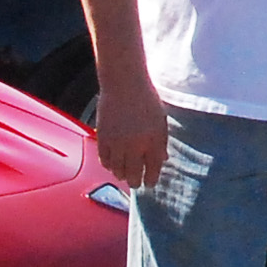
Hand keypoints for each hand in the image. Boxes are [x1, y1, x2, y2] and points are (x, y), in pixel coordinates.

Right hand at [93, 73, 169, 191]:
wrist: (124, 83)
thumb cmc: (145, 99)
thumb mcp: (160, 121)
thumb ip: (161, 142)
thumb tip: (163, 160)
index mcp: (154, 140)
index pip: (153, 169)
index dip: (151, 180)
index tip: (150, 183)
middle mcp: (136, 144)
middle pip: (133, 175)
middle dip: (136, 182)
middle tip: (136, 183)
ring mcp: (118, 142)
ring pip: (117, 170)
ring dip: (121, 175)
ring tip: (124, 175)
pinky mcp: (103, 138)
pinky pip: (104, 160)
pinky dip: (108, 165)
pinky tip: (112, 164)